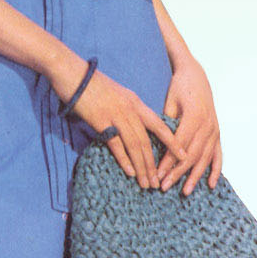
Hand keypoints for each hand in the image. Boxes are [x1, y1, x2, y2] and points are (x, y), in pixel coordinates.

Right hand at [55, 57, 185, 188]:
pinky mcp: (101, 121)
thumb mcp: (116, 94)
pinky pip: (116, 144)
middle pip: (147, 141)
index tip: (183, 156)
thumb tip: (130, 124)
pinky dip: (124, 159)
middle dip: (154, 164)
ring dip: (142, 167)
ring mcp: (116, 115)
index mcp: (135, 102)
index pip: (160, 125)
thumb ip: (126, 109)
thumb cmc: (91, 84)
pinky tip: (130, 172)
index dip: (173, 142)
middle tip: (157, 182)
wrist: (73, 74)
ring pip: (135, 145)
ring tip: (146, 183)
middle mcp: (130, 110)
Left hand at [156, 55, 221, 195]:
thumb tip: (156, 148)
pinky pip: (218, 154)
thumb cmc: (179, 88)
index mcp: (194, 117)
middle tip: (164, 187)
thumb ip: (167, 124)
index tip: (157, 174)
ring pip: (204, 158)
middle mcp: (207, 125)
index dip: (168, 161)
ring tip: (184, 191)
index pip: (179, 145)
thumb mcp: (169, 102)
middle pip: (191, 155)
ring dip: (194, 176)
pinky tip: (211, 184)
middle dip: (177, 173)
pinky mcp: (217, 133)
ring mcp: (215, 130)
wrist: (196, 75)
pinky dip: (215, 170)